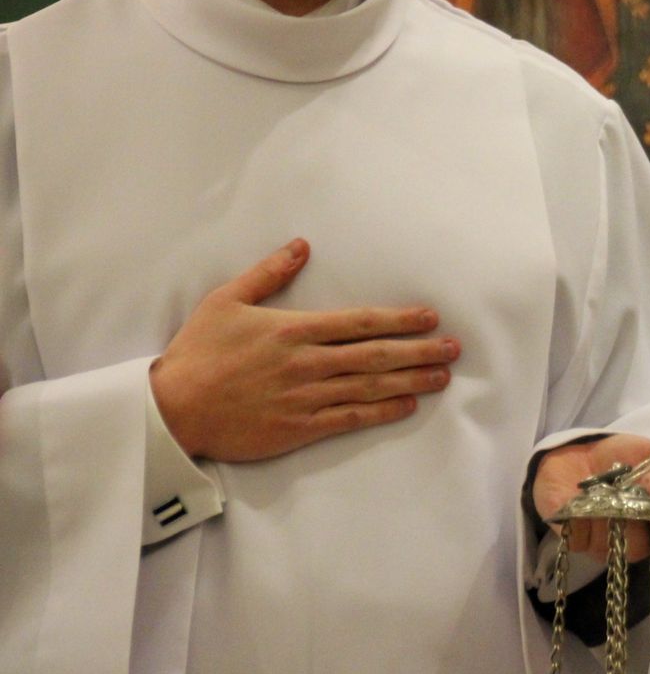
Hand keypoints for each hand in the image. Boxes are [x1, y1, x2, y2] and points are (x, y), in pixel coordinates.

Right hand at [148, 239, 456, 462]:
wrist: (171, 409)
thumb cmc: (197, 353)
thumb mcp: (226, 301)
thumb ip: (268, 273)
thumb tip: (301, 245)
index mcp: (294, 330)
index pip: (360, 322)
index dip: (399, 319)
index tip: (430, 317)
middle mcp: (307, 363)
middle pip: (376, 354)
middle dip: (419, 350)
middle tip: (455, 348)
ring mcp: (305, 397)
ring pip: (370, 387)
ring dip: (411, 380)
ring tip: (442, 376)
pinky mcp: (298, 428)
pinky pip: (349, 418)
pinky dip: (381, 412)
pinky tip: (407, 405)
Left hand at [533, 435, 649, 563]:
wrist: (580, 450)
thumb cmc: (622, 454)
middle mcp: (632, 536)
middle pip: (638, 549)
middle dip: (630, 522)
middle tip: (623, 495)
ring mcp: (602, 541)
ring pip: (608, 547)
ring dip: (603, 518)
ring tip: (597, 493)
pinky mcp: (575, 539)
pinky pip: (579, 541)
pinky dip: (578, 520)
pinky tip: (577, 502)